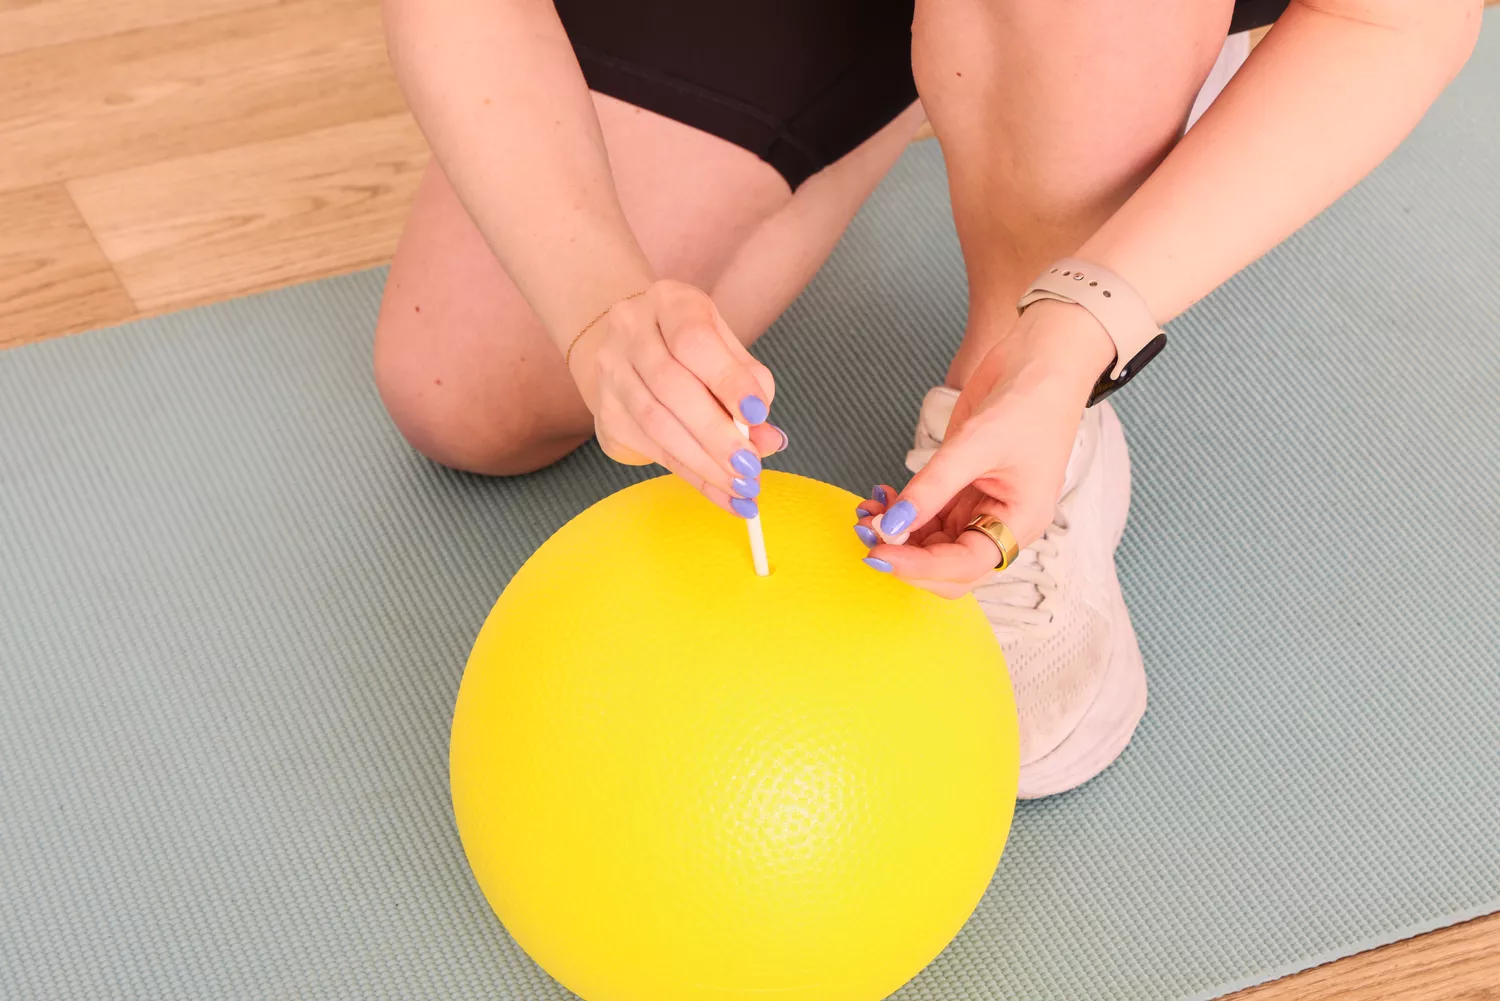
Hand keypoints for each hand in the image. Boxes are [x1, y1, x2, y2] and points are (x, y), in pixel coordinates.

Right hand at [568, 279, 784, 514]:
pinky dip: (693, 476)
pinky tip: (722, 493)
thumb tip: (768, 440)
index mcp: (668, 302)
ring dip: (704, 462)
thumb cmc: (691, 347)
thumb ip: (752, 387)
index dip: (727, 380)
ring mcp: (610, 370)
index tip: (757, 415)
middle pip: (670, 386)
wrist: (630, 347)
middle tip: (750, 466)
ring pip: (656, 423)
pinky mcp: (606, 411)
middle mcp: (630, 330)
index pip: (693, 340)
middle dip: (716, 433)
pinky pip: (651, 450)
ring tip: (741, 486)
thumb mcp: (726, 349)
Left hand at [854, 301, 1114, 596]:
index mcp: (1020, 522)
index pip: (964, 565)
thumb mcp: (976, 443)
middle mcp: (1000, 522)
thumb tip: (892, 525)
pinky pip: (927, 516)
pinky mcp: (961, 488)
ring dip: (897, 534)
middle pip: (947, 567)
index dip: (919, 565)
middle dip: (905, 555)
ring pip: (932, 543)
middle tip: (867, 533)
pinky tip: (880, 496)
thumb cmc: (1031, 401)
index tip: (879, 551)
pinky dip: (902, 512)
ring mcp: (979, 506)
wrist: (1039, 360)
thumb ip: (932, 487)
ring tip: (866, 511)